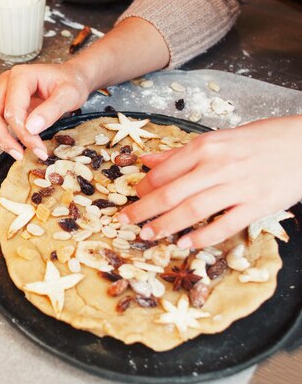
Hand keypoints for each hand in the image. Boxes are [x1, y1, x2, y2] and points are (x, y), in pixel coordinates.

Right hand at [0, 62, 90, 160]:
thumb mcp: (69, 95)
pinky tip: (12, 143)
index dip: (23, 134)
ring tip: (16, 151)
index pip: (12, 110)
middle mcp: (6, 82)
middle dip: (2, 137)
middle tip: (20, 155)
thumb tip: (31, 128)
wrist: (71, 78)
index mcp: (21, 76)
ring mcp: (1, 91)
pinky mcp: (1, 102)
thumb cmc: (71, 83)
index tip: (40, 150)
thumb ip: (51, 110)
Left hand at [117, 116, 301, 248]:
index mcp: (205, 147)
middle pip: (170, 193)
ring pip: (191, 210)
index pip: (163, 171)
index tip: (133, 198)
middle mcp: (217, 166)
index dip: (143, 188)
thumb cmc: (260, 140)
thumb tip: (146, 161)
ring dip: (165, 225)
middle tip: (125, 221)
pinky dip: (202, 237)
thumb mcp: (217, 139)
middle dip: (143, 210)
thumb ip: (180, 154)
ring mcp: (237, 187)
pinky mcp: (256, 205)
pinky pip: (224, 225)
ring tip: (147, 235)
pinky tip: (185, 244)